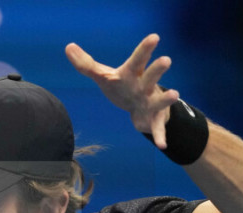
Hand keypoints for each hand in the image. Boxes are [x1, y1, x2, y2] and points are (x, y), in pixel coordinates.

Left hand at [65, 33, 179, 149]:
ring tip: (174, 93)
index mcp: (133, 74)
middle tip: (166, 59)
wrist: (142, 108)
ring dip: (166, 98)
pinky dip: (160, 136)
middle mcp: (145, 86)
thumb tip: (68, 46)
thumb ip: (86, 64)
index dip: (145, 49)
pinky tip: (162, 146)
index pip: (137, 59)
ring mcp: (151, 103)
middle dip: (157, 69)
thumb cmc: (122, 87)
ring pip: (159, 100)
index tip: (155, 37)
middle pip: (151, 77)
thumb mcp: (104, 76)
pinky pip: (157, 129)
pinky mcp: (153, 120)